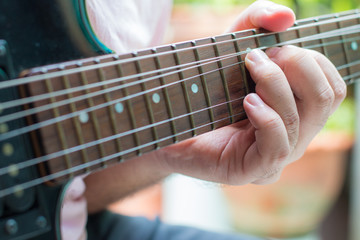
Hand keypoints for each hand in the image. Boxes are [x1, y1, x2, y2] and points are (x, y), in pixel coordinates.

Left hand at [155, 0, 345, 184]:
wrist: (169, 120)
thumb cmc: (206, 85)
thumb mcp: (233, 44)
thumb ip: (258, 21)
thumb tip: (287, 16)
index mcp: (297, 112)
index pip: (332, 88)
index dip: (312, 61)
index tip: (275, 48)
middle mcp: (294, 135)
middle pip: (324, 99)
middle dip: (296, 65)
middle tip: (259, 56)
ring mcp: (276, 157)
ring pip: (299, 119)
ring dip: (274, 84)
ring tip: (248, 68)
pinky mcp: (252, 170)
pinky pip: (277, 145)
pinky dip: (266, 116)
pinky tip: (247, 101)